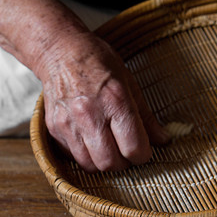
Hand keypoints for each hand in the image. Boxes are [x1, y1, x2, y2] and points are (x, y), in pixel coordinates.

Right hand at [0, 0, 168, 171]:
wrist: (59, 52)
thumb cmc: (97, 62)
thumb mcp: (129, 81)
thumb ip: (145, 115)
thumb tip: (162, 140)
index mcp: (115, 101)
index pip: (133, 148)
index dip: (143, 155)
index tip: (143, 150)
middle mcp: (89, 115)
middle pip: (111, 163)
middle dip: (123, 163)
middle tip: (125, 151)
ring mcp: (68, 124)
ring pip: (90, 165)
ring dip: (102, 162)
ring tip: (107, 148)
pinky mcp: (54, 129)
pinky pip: (72, 156)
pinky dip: (83, 155)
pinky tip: (89, 141)